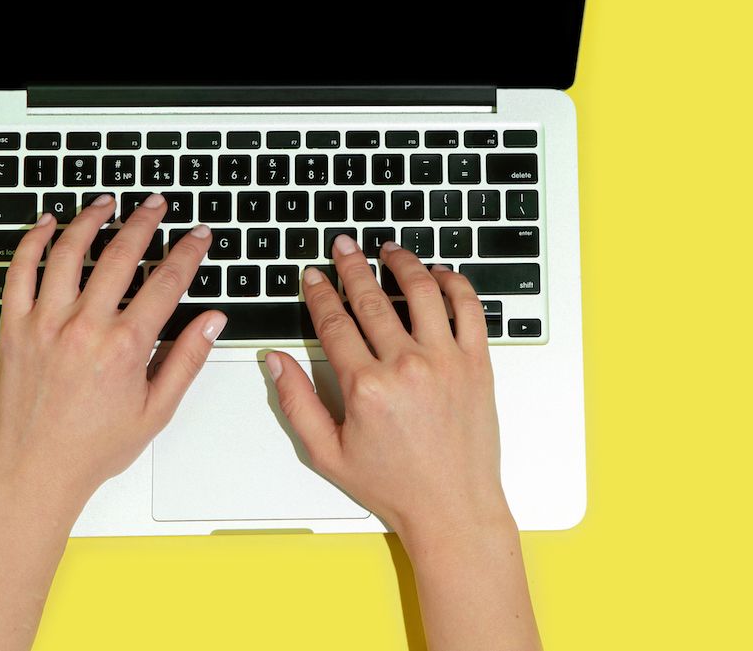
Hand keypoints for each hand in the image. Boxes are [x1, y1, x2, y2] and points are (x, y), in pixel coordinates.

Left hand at [0, 193, 224, 514]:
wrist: (34, 470)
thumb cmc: (92, 448)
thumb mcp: (155, 411)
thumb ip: (186, 360)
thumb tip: (212, 322)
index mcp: (124, 347)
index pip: (166, 282)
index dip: (188, 252)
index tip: (198, 236)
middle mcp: (85, 327)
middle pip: (121, 254)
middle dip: (145, 222)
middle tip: (156, 205)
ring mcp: (45, 322)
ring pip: (70, 252)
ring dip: (92, 219)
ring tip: (107, 203)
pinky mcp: (14, 326)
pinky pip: (20, 271)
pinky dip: (35, 242)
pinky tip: (49, 224)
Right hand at [266, 235, 510, 543]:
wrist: (452, 507)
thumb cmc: (395, 485)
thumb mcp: (327, 452)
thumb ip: (297, 402)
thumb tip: (276, 361)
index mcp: (366, 387)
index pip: (334, 321)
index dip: (319, 293)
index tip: (313, 276)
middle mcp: (405, 366)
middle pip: (371, 297)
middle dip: (351, 265)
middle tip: (343, 246)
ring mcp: (445, 360)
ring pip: (421, 290)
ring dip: (403, 262)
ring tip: (390, 250)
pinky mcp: (477, 363)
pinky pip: (469, 307)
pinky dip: (454, 282)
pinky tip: (439, 273)